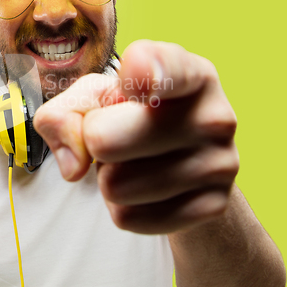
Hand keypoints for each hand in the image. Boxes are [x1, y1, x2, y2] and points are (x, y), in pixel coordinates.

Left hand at [33, 40, 238, 233]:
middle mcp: (213, 114)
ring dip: (110, 178)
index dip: (140, 74)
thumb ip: (66, 112)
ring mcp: (220, 164)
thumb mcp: (96, 97)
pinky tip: (146, 187)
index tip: (132, 81)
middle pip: (104, 140)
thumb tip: (74, 164)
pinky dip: (123, 207)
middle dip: (95, 143)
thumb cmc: (135, 116)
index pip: (165, 67)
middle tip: (118, 136)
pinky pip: (129, 218)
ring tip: (136, 160)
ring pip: (114, 186)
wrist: (187, 163)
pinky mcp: (211, 207)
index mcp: (188, 72)